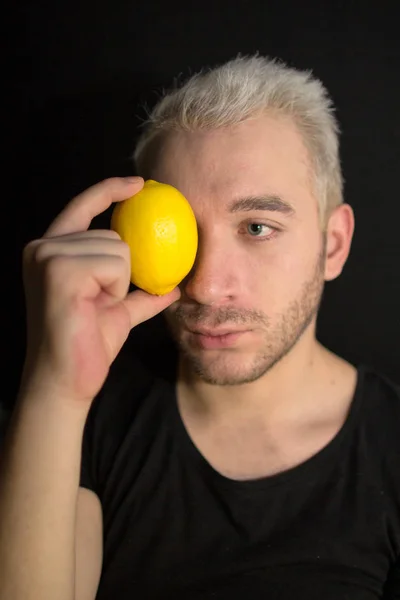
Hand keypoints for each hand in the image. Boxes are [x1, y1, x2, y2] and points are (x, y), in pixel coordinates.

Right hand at [20, 177, 179, 404]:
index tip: (140, 183)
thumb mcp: (119, 311)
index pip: (82, 208)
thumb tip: (175, 284)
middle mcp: (42, 247)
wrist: (67, 380)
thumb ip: (141, 292)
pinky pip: (115, 263)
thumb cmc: (89, 345)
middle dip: (119, 271)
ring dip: (118, 283)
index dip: (109, 191)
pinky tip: (94, 307)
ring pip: (117, 247)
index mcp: (51, 251)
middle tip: (98, 303)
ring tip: (95, 307)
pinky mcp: (59, 269)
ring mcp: (47, 256)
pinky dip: (116, 288)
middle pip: (112, 234)